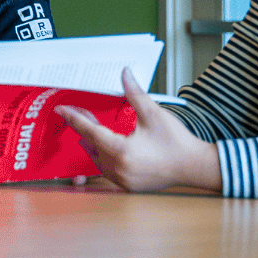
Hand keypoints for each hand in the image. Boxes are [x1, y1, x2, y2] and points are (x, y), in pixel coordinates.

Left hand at [54, 68, 221, 192]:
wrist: (196, 166)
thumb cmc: (177, 142)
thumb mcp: (154, 114)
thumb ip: (135, 93)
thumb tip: (125, 73)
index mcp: (122, 151)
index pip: (90, 132)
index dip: (74, 118)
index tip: (61, 109)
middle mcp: (119, 168)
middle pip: (91, 145)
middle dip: (84, 127)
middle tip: (79, 112)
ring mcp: (123, 180)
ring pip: (97, 159)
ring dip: (92, 143)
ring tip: (89, 127)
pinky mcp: (129, 185)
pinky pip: (107, 170)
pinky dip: (102, 156)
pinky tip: (103, 146)